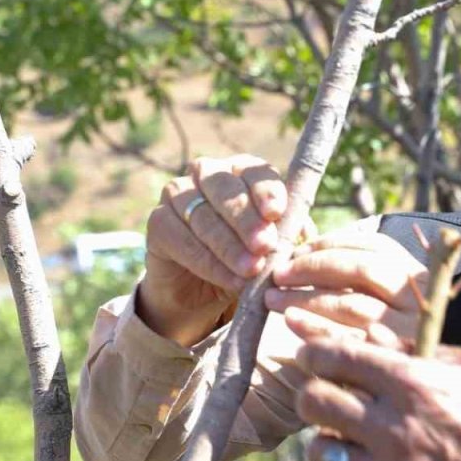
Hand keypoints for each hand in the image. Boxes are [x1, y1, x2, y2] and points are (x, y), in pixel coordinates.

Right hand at [138, 155, 298, 346]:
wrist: (204, 290)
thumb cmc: (247, 258)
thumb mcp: (274, 247)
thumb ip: (289, 235)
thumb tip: (302, 231)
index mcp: (241, 170)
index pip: (254, 171)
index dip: (265, 191)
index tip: (276, 214)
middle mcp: (208, 173)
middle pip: (226, 189)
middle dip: (246, 220)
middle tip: (264, 246)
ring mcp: (178, 193)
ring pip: (203, 215)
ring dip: (229, 246)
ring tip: (251, 270)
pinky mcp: (158, 221)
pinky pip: (182, 239)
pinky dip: (208, 262)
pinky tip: (229, 279)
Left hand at [265, 232, 427, 352]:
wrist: (429, 399)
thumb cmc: (398, 338)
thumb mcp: (395, 300)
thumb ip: (366, 275)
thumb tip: (307, 249)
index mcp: (421, 278)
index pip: (375, 247)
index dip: (331, 244)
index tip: (297, 250)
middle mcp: (420, 301)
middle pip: (361, 271)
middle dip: (313, 267)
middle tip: (278, 274)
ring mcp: (409, 333)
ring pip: (352, 305)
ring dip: (306, 298)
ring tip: (274, 299)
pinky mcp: (392, 365)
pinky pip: (346, 342)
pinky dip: (315, 328)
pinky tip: (291, 322)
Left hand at [293, 334, 460, 460]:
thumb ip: (423, 352)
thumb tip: (375, 337)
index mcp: (415, 386)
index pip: (337, 359)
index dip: (316, 354)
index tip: (312, 357)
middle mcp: (394, 430)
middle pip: (315, 403)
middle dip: (315, 395)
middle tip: (326, 398)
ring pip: (322, 453)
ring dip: (330, 442)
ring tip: (351, 442)